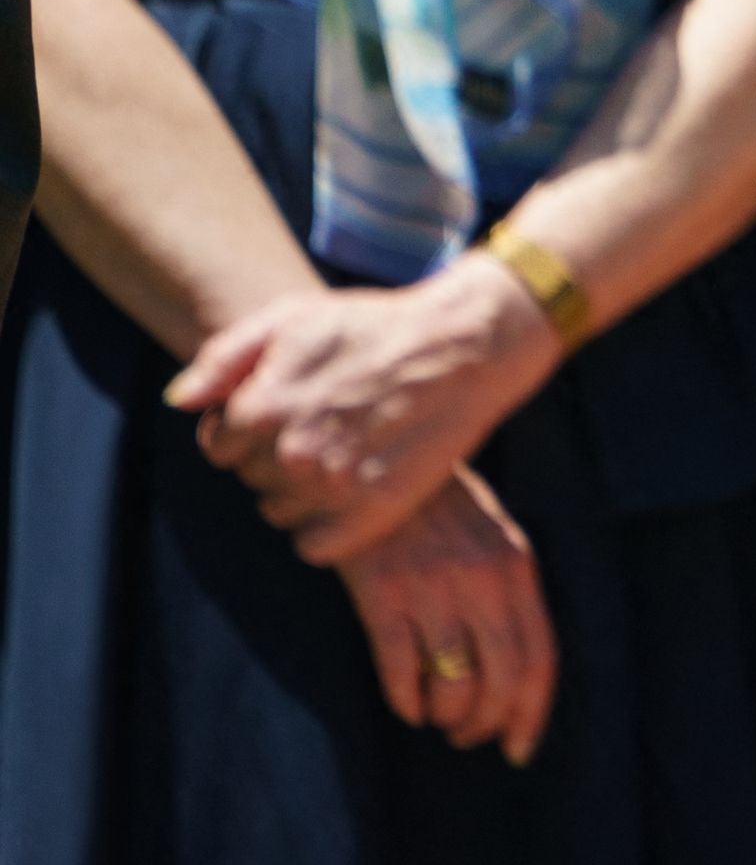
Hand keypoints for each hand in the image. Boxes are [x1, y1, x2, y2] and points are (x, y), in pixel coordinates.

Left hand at [170, 258, 561, 562]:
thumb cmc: (376, 325)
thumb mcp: (293, 317)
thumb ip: (223, 357)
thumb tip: (180, 402)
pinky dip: (326, 528)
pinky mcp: (374, 510)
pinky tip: (352, 492)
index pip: (220, 447)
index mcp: (262, 407)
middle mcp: (291, 452)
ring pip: (280, 514)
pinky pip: (315, 547)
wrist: (466, 344)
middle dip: (276, 457)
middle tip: (325, 428)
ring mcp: (334, 484)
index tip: (288, 414)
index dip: (249, 430)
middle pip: (252, 480)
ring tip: (343, 455)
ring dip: (301, 492)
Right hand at [338, 464, 556, 761]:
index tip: (519, 750)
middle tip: (468, 738)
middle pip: (502, 679)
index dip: (532, 714)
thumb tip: (515, 672)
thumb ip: (508, 595)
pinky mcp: (382, 594)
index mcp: (517, 567)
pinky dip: (404, 700)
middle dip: (486, 723)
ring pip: (453, 683)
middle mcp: (482, 580)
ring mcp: (432, 587)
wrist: (376, 468)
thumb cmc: (439, 511)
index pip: (539, 658)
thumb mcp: (492, 539)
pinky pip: (400, 669)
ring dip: (445, 716)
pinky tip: (404, 706)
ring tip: (435, 717)